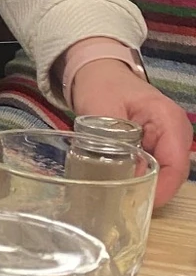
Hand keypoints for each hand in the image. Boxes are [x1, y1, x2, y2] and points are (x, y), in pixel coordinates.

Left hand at [72, 59, 190, 206]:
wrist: (99, 71)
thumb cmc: (102, 86)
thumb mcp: (101, 110)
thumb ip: (111, 139)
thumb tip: (124, 176)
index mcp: (169, 120)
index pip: (176, 165)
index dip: (162, 188)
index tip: (140, 201)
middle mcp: (176, 131)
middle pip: (174, 172)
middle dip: (154, 190)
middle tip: (125, 204)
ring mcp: (169, 138)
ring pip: (166, 171)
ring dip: (147, 184)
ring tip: (122, 196)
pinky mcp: (158, 143)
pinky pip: (156, 165)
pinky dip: (143, 175)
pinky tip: (123, 183)